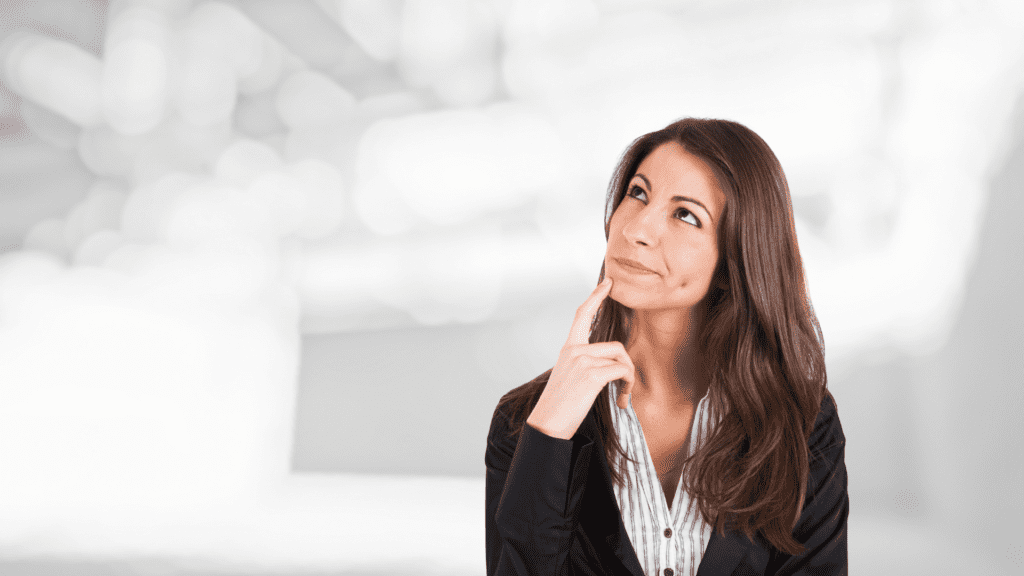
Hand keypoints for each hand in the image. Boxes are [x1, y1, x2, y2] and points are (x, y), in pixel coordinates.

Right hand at [526, 277, 636, 439]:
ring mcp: (582, 360)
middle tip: (627, 387)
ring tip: (624, 396)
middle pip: (616, 346)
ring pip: (621, 359)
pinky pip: (622, 371)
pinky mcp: (591, 374)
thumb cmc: (560, 407)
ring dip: (629, 379)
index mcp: (568, 349)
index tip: (608, 282)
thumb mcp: (569, 378)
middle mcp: (574, 350)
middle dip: (628, 367)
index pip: (582, 315)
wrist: (548, 424)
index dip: (596, 297)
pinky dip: (628, 386)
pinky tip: (622, 401)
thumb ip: (585, 365)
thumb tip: (611, 367)